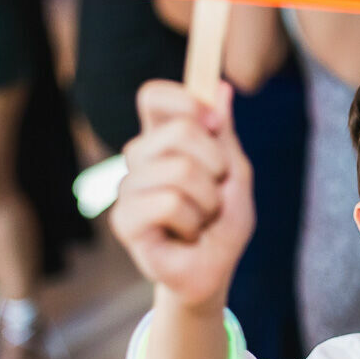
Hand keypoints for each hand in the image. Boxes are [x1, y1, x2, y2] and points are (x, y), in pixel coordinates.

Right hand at [110, 80, 254, 308]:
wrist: (215, 270)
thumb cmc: (222, 223)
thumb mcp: (234, 174)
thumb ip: (224, 134)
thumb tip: (222, 88)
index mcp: (162, 141)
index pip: (153, 97)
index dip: (185, 100)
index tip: (214, 122)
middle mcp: (139, 160)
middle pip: (179, 130)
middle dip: (217, 164)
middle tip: (215, 193)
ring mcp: (128, 188)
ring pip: (180, 171)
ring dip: (208, 200)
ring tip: (201, 219)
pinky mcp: (124, 220)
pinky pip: (169, 203)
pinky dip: (192, 221)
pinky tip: (185, 235)